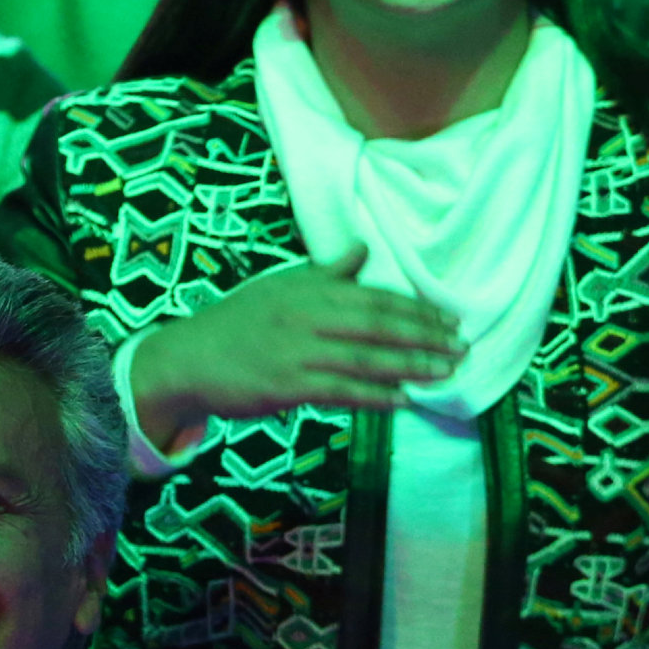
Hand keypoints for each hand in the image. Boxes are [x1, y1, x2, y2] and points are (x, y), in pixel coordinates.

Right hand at [128, 249, 459, 447]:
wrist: (187, 359)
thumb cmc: (236, 322)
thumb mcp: (280, 286)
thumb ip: (326, 272)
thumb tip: (363, 248)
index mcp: (309, 289)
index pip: (374, 297)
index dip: (417, 309)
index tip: (450, 320)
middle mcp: (306, 316)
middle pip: (378, 325)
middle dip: (425, 337)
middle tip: (461, 347)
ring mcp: (297, 351)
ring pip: (365, 359)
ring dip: (410, 367)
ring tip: (445, 373)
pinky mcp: (287, 386)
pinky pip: (341, 391)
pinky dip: (376, 396)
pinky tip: (404, 400)